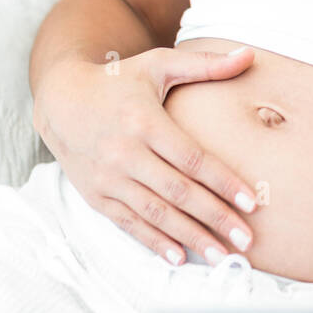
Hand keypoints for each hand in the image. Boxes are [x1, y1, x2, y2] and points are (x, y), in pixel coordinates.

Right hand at [34, 46, 258, 265]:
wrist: (61, 99)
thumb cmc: (119, 80)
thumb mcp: (159, 64)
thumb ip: (206, 64)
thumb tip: (249, 55)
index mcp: (145, 122)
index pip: (191, 159)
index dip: (223, 182)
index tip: (251, 202)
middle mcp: (125, 153)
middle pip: (178, 192)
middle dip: (214, 218)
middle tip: (246, 241)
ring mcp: (108, 178)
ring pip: (155, 213)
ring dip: (189, 237)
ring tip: (220, 256)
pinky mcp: (96, 195)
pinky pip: (128, 223)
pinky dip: (153, 242)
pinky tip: (178, 258)